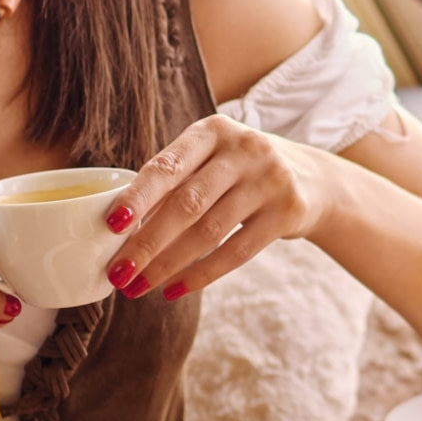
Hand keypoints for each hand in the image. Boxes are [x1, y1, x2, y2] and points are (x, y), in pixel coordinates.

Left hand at [99, 114, 333, 298]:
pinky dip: (200, 275)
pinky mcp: (288, 211)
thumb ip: (174, 182)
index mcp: (213, 130)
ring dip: (167, 265)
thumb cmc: (239, 171)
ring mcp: (269, 179)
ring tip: (138, 287)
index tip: (110, 225)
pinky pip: (236, 252)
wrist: (311, 177)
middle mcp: (244, 149)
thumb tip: (119, 227)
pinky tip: (174, 290)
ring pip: (208, 232)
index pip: (168, 166)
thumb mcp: (211, 159)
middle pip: (186, 203)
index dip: (137, 197)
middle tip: (117, 273)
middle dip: (146, 243)